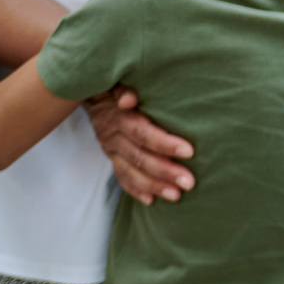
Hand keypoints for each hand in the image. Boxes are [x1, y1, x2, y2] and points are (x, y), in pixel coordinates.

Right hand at [88, 89, 190, 203]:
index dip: (164, 143)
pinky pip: (122, 177)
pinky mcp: (112, 157)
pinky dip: (135, 189)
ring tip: (176, 196)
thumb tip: (129, 99)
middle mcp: (114, 137)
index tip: (189, 152)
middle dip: (165, 171)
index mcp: (121, 118)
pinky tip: (151, 200)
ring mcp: (112, 150)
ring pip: (131, 172)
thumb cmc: (120, 86)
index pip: (143, 133)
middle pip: (140, 157)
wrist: (95, 94)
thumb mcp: (120, 83)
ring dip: (154, 185)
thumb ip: (125, 89)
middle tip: (189, 183)